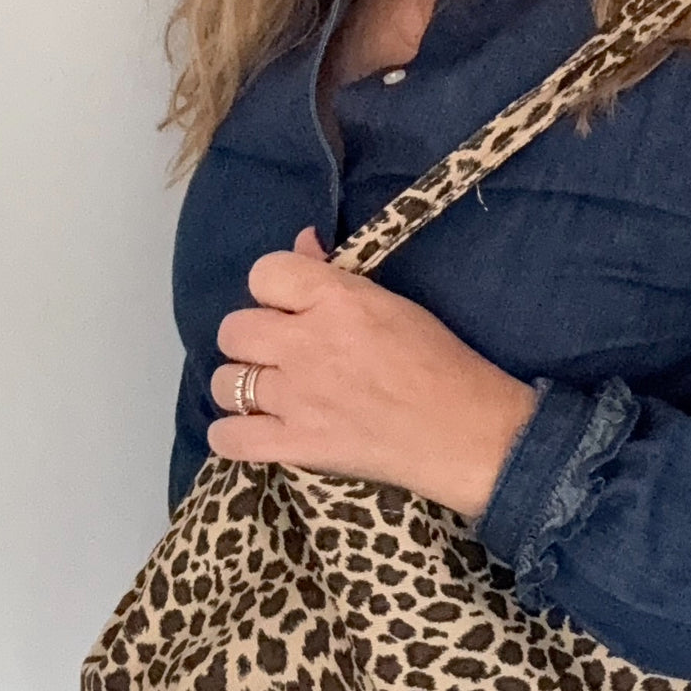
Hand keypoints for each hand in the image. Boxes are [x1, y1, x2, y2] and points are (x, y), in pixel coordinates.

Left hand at [208, 226, 538, 519]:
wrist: (466, 433)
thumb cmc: (441, 365)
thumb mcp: (393, 304)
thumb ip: (337, 277)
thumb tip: (302, 244)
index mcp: (335, 300)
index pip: (263, 273)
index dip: (274, 292)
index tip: (293, 311)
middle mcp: (305, 344)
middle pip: (233, 330)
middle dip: (253, 341)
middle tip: (283, 358)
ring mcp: (296, 398)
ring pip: (224, 382)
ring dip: (242, 388)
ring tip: (271, 397)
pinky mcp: (296, 445)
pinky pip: (228, 438)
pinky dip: (232, 436)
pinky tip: (253, 432)